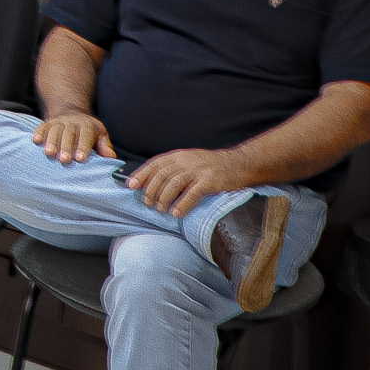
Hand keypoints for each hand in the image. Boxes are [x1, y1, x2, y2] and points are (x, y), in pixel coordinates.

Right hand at [33, 113, 113, 163]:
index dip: (83, 146)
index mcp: (87, 125)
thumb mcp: (100, 134)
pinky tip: (36, 141)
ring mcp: (59, 122)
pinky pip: (42, 126)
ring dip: (51, 142)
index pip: (85, 135)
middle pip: (69, 133)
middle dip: (66, 147)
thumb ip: (104, 146)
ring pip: (55, 130)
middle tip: (64, 160)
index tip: (80, 158)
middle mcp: (72, 122)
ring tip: (49, 153)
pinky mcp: (48, 123)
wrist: (71, 112)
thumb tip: (110, 157)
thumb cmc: (88, 130)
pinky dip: (39, 133)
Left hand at [129, 148, 251, 216]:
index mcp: (178, 156)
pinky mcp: (210, 181)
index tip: (131, 185)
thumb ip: (172, 168)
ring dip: (164, 198)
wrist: (238, 163)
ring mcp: (198, 170)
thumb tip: (151, 181)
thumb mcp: (189, 161)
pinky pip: (193, 193)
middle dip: (151, 190)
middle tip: (148, 203)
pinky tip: (177, 213)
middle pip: (162, 175)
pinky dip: (183, 204)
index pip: (155, 164)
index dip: (142, 174)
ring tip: (160, 209)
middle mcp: (186, 161)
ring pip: (174, 183)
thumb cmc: (210, 166)